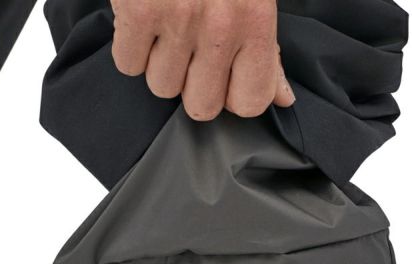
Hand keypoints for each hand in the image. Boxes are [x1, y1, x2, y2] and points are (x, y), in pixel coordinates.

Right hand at [111, 0, 294, 120]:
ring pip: (162, 87)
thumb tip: (283, 97)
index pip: (250, 103)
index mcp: (256, 23)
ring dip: (159, 63)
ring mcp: (178, 19)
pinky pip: (128, 64)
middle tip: (190, 51)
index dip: (232, 96)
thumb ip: (268, 51)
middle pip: (202, 106)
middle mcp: (222, 27)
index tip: (224, 77)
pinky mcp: (138, 10)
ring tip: (165, 27)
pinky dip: (129, 46)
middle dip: (192, 84)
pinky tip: (142, 19)